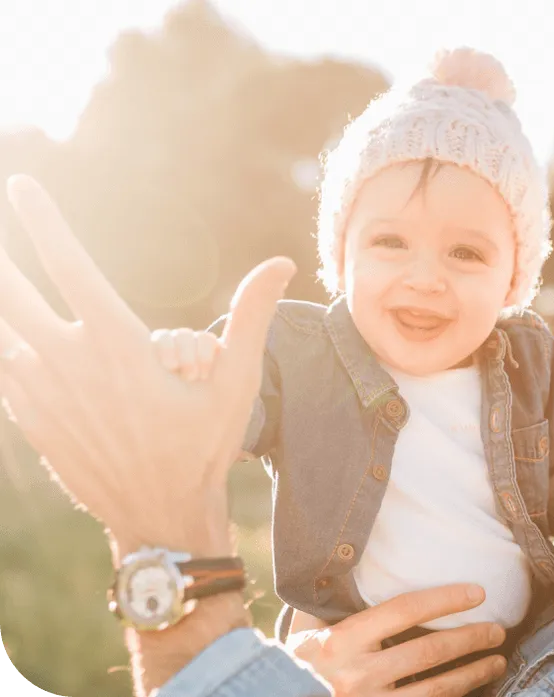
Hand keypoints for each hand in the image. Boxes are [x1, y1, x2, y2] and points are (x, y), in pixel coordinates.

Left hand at [0, 174, 293, 557]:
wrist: (158, 516)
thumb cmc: (203, 445)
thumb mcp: (236, 381)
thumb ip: (251, 316)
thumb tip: (280, 263)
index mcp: (117, 345)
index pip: (68, 265)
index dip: (42, 220)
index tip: (21, 185)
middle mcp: (68, 364)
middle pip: (9, 293)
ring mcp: (40, 394)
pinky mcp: (29, 419)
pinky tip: (2, 335)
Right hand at [288, 584, 507, 696]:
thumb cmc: (292, 666)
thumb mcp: (303, 631)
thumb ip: (327, 600)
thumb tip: (348, 556)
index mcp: (340, 642)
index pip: (404, 610)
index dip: (445, 599)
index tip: (477, 592)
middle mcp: (356, 676)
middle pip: (430, 650)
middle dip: (472, 638)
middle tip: (498, 629)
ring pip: (436, 689)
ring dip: (473, 674)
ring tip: (496, 661)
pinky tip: (472, 692)